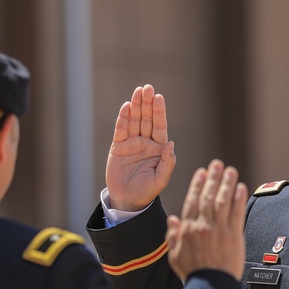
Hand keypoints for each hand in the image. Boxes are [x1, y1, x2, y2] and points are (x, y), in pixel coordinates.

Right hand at [105, 84, 175, 211]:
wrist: (128, 200)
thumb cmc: (147, 191)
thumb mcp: (160, 180)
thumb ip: (168, 162)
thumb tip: (171, 143)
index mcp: (158, 148)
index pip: (160, 126)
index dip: (159, 112)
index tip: (159, 98)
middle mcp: (146, 142)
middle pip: (147, 119)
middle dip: (147, 103)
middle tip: (147, 88)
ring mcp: (132, 143)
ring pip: (134, 121)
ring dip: (136, 106)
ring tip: (138, 91)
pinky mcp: (118, 147)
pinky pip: (121, 130)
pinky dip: (123, 118)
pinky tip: (126, 107)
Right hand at [166, 160, 246, 280]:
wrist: (211, 287)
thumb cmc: (193, 274)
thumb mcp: (175, 256)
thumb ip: (173, 236)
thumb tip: (173, 219)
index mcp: (188, 229)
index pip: (193, 202)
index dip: (198, 185)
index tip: (202, 172)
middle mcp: (203, 226)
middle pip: (208, 197)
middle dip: (213, 178)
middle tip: (218, 164)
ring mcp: (219, 230)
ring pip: (223, 201)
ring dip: (227, 184)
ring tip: (231, 171)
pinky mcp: (234, 236)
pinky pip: (237, 213)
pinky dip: (239, 199)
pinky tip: (241, 188)